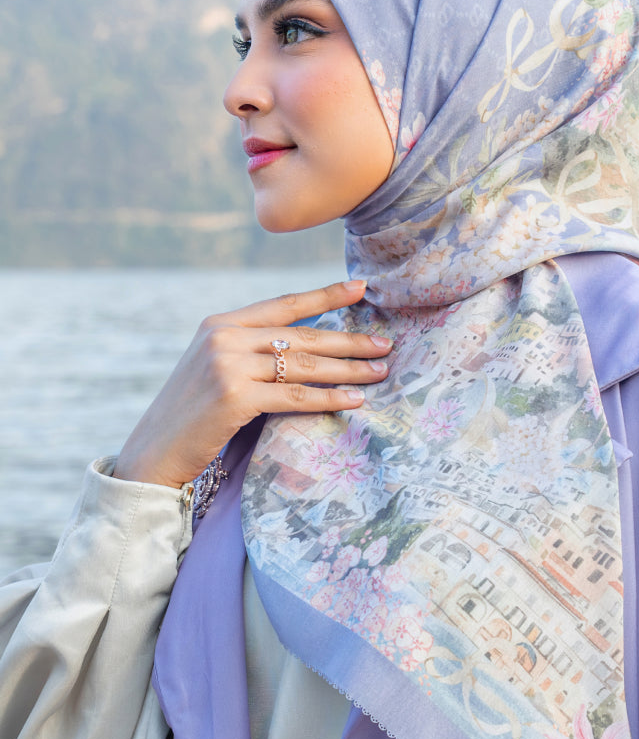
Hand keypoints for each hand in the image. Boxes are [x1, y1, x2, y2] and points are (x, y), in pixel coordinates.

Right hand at [113, 280, 390, 488]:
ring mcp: (228, 365)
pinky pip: (295, 395)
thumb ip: (249, 350)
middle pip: (301, 335)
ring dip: (347, 368)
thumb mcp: (214, 368)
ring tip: (379, 370)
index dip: (325, 295)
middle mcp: (224, 337)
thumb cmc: (192, 414)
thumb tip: (305, 346)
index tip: (361, 288)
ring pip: (303, 364)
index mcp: (220, 323)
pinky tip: (355, 400)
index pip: (283, 304)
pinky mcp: (235, 397)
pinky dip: (329, 397)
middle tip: (385, 343)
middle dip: (348, 339)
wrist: (154, 450)